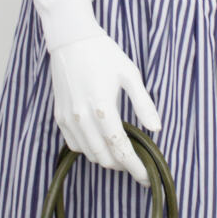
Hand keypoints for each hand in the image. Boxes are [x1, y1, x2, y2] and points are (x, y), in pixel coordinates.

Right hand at [49, 27, 161, 185]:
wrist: (71, 40)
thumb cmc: (104, 54)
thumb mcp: (130, 74)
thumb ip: (143, 104)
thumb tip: (157, 129)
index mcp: (103, 108)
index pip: (120, 149)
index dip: (135, 167)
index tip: (146, 177)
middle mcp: (83, 117)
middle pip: (104, 157)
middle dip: (122, 166)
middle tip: (137, 165)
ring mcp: (68, 118)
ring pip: (88, 154)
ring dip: (105, 159)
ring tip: (121, 154)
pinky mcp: (59, 116)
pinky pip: (73, 145)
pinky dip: (88, 150)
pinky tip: (100, 143)